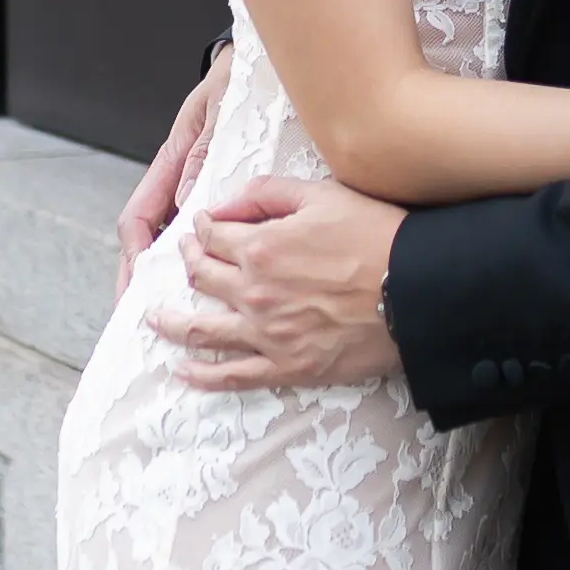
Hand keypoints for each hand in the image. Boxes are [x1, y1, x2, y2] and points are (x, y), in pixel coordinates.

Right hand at [116, 47, 231, 292]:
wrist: (257, 62)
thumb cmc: (234, 82)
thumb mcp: (217, 113)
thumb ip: (202, 154)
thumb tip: (187, 203)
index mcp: (170, 162)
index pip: (138, 217)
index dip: (134, 254)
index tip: (137, 282)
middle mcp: (179, 181)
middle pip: (148, 238)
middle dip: (140, 277)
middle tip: (138, 315)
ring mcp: (197, 189)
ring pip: (173, 240)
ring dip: (169, 274)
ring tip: (173, 313)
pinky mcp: (222, 195)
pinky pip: (208, 233)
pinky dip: (205, 259)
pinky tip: (214, 285)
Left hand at [154, 178, 403, 391]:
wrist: (416, 292)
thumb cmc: (376, 237)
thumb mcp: (322, 195)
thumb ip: (266, 193)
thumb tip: (223, 205)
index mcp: (260, 247)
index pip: (212, 235)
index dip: (202, 227)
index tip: (202, 226)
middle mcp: (253, 292)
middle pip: (202, 276)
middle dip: (187, 261)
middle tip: (184, 257)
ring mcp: (266, 334)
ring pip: (201, 329)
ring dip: (170, 322)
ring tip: (153, 318)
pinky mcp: (285, 367)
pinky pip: (231, 375)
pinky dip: (200, 375)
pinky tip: (182, 371)